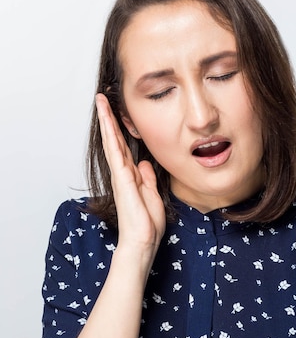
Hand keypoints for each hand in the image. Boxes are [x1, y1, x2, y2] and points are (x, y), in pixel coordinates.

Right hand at [96, 94, 165, 254]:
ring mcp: (121, 175)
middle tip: (102, 97)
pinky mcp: (122, 179)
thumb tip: (144, 163)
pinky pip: (115, 152)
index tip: (117, 111)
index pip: (124, 146)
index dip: (120, 128)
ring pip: (112, 141)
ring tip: (101, 101)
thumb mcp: (152, 194)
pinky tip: (109, 122)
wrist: (143, 240)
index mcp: (131, 176)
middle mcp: (123, 173)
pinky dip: (111, 136)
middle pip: (114, 139)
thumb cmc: (147, 223)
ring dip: (107, 120)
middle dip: (109, 118)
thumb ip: (147, 178)